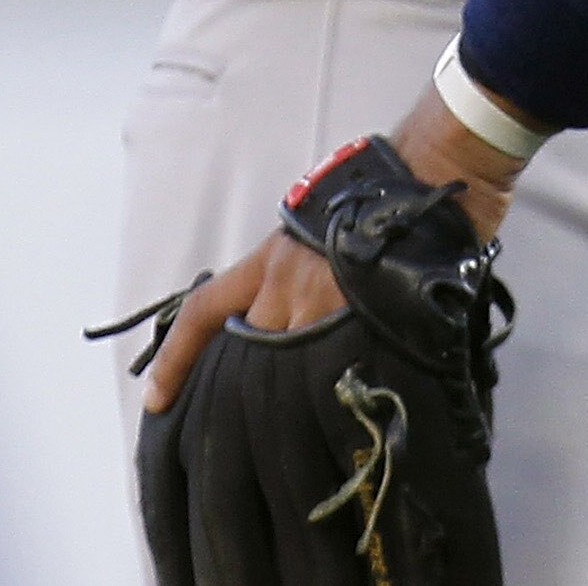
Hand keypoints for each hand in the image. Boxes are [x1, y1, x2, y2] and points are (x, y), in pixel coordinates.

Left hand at [141, 89, 527, 410]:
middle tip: (263, 417)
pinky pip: (342, 372)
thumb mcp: (321, 227)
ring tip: (318, 412)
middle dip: (258, 381)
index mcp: (272, 259)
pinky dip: (345, 390)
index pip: (208, 310)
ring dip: (302, 390)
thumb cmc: (384, 188)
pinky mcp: (368, 322)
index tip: (154, 400)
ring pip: (294, 371)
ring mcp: (328, 307)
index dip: (176, 358)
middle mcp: (289, 285)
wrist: (433, 169)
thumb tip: (294, 310)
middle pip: (254, 352)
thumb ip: (300, 270)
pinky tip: (356, 402)